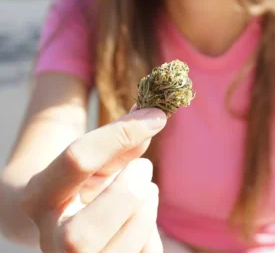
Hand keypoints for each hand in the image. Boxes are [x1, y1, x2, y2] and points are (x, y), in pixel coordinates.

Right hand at [20, 108, 165, 251]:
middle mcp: (50, 241)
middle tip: (144, 167)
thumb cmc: (79, 180)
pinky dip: (149, 232)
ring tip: (145, 190)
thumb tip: (153, 116)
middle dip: (128, 193)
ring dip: (145, 209)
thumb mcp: (92, 158)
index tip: (156, 116)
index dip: (121, 134)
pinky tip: (140, 216)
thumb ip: (121, 140)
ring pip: (121, 248)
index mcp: (38, 197)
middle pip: (83, 233)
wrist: (60, 218)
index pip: (77, 161)